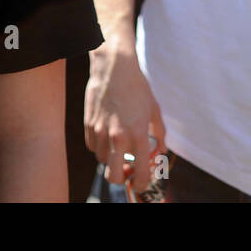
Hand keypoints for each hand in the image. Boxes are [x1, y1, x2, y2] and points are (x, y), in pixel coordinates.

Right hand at [84, 44, 165, 190]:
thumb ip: (160, 134)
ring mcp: (100, 131)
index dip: (142, 183)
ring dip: (110, 158)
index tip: (142, 182)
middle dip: (121, 178)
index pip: (140, 172)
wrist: (114, 67)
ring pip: (102, 161)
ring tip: (117, 146)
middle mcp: (118, 136)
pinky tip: (106, 136)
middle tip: (127, 169)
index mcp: (138, 134)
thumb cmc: (137, 87)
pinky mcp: (88, 124)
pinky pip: (92, 147)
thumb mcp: (154, 110)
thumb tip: (161, 150)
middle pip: (114, 176)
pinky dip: (99, 147)